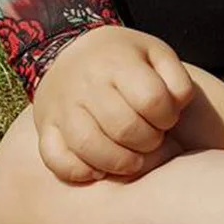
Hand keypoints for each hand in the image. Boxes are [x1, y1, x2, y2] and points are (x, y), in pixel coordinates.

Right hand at [31, 28, 195, 183]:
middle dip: (148, 142)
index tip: (166, 118)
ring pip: (90, 146)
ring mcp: (62, 106)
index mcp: (118, 61)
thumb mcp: (156, 55)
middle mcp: (86, 82)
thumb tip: (176, 109)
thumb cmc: (125, 60)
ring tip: (133, 159)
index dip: (168, 116)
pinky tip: (98, 170)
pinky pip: (57, 160)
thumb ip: (177, 80)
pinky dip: (80, 171)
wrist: (72, 52)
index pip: (151, 99)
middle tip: (151, 139)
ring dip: (120, 162)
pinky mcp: (45, 127)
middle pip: (124, 127)